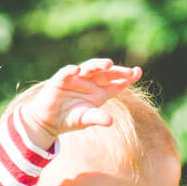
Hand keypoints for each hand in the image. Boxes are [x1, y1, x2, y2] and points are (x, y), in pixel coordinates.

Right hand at [11, 59, 141, 148]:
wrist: (48, 121)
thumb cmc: (70, 118)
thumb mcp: (85, 119)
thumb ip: (97, 118)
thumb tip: (110, 121)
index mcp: (100, 92)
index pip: (116, 82)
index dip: (127, 77)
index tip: (138, 72)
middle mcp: (90, 82)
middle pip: (106, 73)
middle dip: (117, 71)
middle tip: (129, 71)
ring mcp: (75, 79)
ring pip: (89, 67)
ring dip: (98, 65)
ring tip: (108, 63)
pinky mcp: (60, 80)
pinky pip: (66, 73)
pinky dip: (71, 71)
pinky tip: (77, 70)